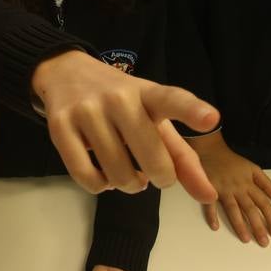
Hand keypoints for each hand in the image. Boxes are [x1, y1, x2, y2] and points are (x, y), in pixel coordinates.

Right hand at [32, 51, 218, 201]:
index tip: (211, 119)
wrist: (66, 73)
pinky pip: (86, 177)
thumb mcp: (155, 120)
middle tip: (154, 175)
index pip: (172, 100)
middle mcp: (118, 98)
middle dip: (160, 178)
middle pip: (151, 158)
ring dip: (129, 185)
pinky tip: (103, 177)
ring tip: (127, 174)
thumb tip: (209, 197)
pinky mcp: (60, 126)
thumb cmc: (123, 104)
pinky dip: (99, 187)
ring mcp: (87, 110)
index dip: (192, 111)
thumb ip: (182, 158)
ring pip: (118, 174)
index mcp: (148, 93)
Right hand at [191, 133, 270, 245]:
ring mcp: (223, 188)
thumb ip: (267, 184)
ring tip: (246, 239)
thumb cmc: (232, 161)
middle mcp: (238, 187)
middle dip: (258, 227)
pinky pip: (210, 203)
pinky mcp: (208, 188)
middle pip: (250, 209)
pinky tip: (215, 227)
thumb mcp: (253, 168)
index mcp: (249, 183)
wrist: (210, 149)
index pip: (264, 203)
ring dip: (239, 225)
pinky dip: (212, 215)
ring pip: (233, 209)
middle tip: (264, 243)